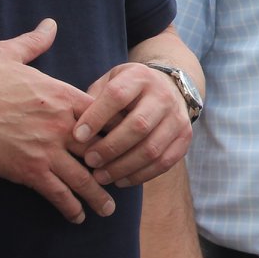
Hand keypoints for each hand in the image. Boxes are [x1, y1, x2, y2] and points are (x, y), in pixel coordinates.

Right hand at [0, 19, 112, 223]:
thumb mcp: (9, 53)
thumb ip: (35, 41)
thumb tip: (49, 23)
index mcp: (61, 96)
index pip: (102, 113)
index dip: (117, 127)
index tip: (126, 138)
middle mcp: (61, 124)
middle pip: (100, 147)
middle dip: (116, 164)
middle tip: (126, 177)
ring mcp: (47, 149)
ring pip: (84, 176)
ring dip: (99, 194)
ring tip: (109, 208)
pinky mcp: (30, 170)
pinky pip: (57, 192)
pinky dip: (70, 206)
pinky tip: (77, 216)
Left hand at [75, 63, 192, 186]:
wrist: (168, 88)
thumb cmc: (127, 90)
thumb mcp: (110, 82)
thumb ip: (93, 101)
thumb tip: (74, 130)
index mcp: (140, 77)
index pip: (117, 96)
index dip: (96, 117)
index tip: (77, 136)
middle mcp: (163, 95)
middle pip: (138, 125)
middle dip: (110, 148)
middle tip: (89, 161)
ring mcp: (178, 117)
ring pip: (152, 148)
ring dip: (123, 167)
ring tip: (101, 176)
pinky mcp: (185, 137)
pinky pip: (164, 162)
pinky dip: (140, 175)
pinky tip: (120, 180)